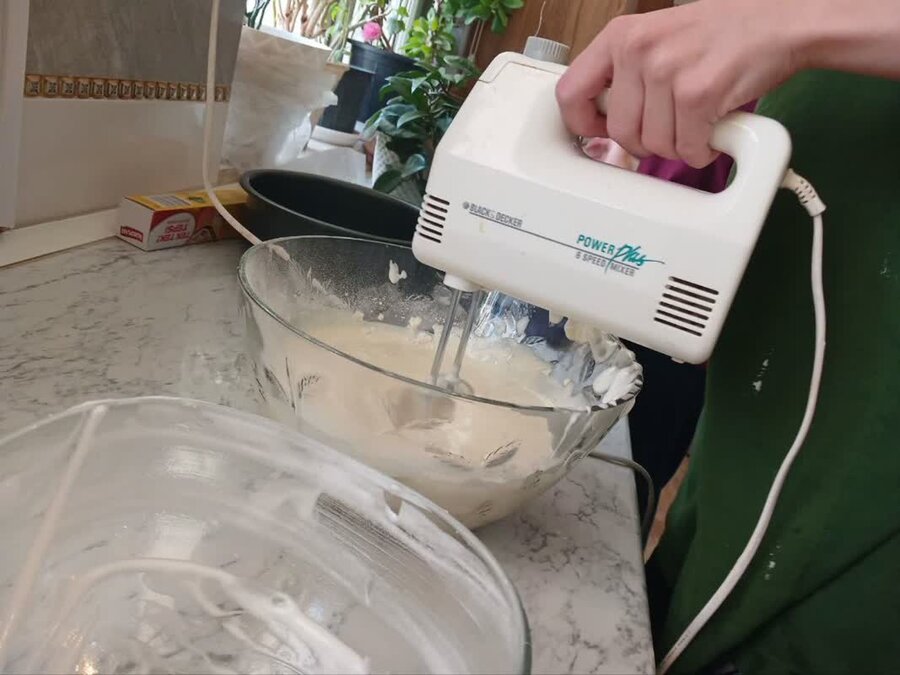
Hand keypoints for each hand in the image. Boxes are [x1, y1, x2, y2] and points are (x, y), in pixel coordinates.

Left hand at [556, 0, 804, 167]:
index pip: (570, 93)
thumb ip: (625, 73)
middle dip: (646, 143)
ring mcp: (667, 71)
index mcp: (620, 36)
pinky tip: (712, 131)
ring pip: (653, 145)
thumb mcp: (658, 38)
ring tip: (695, 123)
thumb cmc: (721, 34)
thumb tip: (599, 120)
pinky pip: (686, 148)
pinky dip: (701, 150)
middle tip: (670, 129)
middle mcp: (638, 50)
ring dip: (677, 146)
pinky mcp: (697, 93)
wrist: (781, 23)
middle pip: (620, 132)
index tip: (600, 133)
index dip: (583, 124)